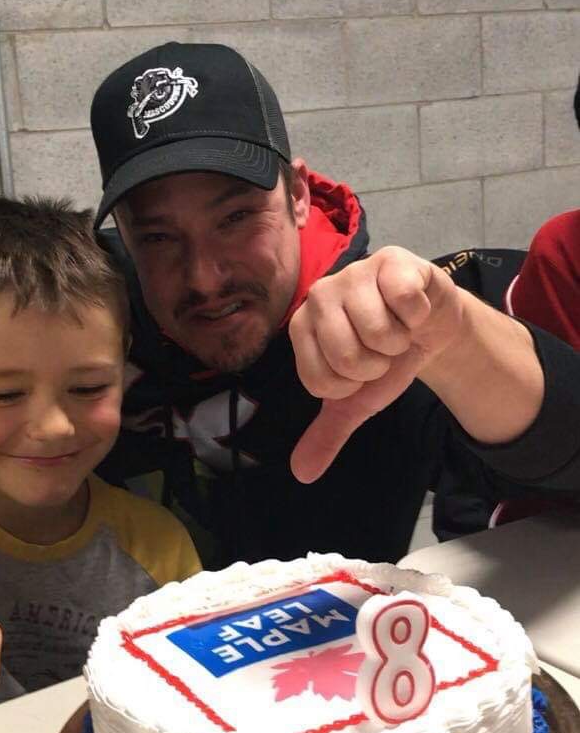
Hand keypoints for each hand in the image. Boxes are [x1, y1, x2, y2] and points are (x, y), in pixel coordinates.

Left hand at [289, 247, 462, 482]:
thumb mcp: (358, 400)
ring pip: (377, 331)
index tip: (362, 371)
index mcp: (302, 327)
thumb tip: (302, 473)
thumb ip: (328, 433)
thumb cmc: (386, 358)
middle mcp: (320, 294)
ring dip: (399, 341)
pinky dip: (418, 315)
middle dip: (377, 365)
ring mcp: (355, 272)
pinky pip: (404, 302)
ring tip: (398, 329)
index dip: (351, 385)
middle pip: (347, 356)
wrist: (431, 329)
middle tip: (382, 350)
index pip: (321, 380)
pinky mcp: (391, 259)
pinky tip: (413, 308)